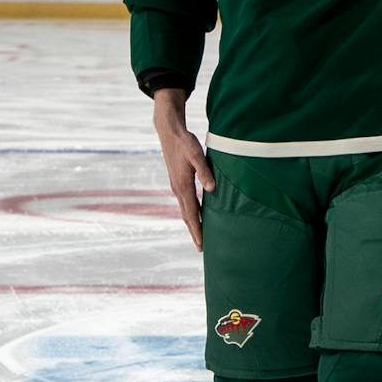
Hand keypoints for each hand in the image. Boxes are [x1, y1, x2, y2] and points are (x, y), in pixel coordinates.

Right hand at [152, 88, 213, 250]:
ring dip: (192, 224)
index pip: (191, 213)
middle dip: (194, 232)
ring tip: (200, 236)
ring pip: (186, 210)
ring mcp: (176, 186)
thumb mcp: (197, 155)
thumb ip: (205, 172)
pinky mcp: (178, 182)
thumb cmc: (185, 143)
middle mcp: (178, 189)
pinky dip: (191, 212)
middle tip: (201, 248)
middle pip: (187, 216)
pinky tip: (197, 216)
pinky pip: (186, 202)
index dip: (197, 229)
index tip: (201, 244)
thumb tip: (213, 189)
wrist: (169, 133)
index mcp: (182, 186)